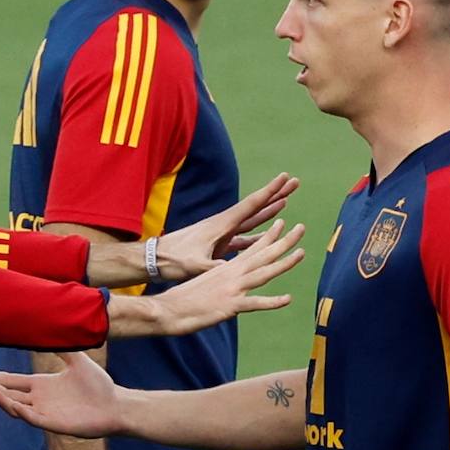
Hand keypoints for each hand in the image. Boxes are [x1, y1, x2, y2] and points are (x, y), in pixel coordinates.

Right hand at [0, 352, 123, 438]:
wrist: (116, 404)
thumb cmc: (98, 384)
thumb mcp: (77, 359)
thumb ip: (61, 346)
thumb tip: (47, 326)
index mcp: (41, 385)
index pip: (10, 381)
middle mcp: (39, 400)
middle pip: (7, 393)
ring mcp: (45, 413)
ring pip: (15, 407)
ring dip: (1, 399)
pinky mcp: (53, 424)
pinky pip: (31, 418)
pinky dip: (19, 411)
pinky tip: (10, 402)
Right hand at [152, 219, 305, 334]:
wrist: (168, 310)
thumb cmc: (184, 298)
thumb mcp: (205, 283)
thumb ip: (221, 279)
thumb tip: (228, 280)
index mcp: (226, 268)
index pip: (251, 248)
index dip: (269, 236)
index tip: (283, 223)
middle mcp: (232, 274)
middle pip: (263, 255)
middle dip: (284, 241)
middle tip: (301, 228)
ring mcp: (232, 288)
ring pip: (263, 273)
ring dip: (283, 263)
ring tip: (301, 253)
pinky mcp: (230, 305)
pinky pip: (255, 303)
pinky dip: (272, 301)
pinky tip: (287, 299)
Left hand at [153, 173, 298, 280]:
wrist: (155, 259)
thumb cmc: (173, 260)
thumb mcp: (194, 264)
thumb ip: (212, 267)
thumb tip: (228, 272)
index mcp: (221, 225)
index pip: (251, 205)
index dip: (270, 192)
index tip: (286, 177)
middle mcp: (224, 225)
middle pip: (256, 207)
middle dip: (275, 195)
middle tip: (294, 182)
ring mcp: (222, 234)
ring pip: (252, 220)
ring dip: (270, 212)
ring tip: (286, 200)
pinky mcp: (219, 244)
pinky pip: (245, 237)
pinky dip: (259, 232)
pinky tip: (269, 232)